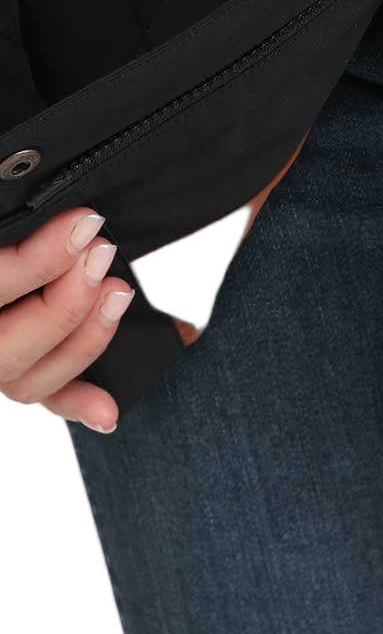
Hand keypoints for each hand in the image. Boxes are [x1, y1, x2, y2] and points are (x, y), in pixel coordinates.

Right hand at [0, 208, 133, 433]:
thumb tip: (75, 221)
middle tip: (104, 254)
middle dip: (66, 303)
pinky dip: (76, 405)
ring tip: (120, 294)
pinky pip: (41, 403)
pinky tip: (110, 412)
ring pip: (29, 382)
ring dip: (83, 342)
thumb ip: (11, 231)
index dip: (40, 260)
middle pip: (10, 347)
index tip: (86, 222)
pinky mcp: (9, 382)